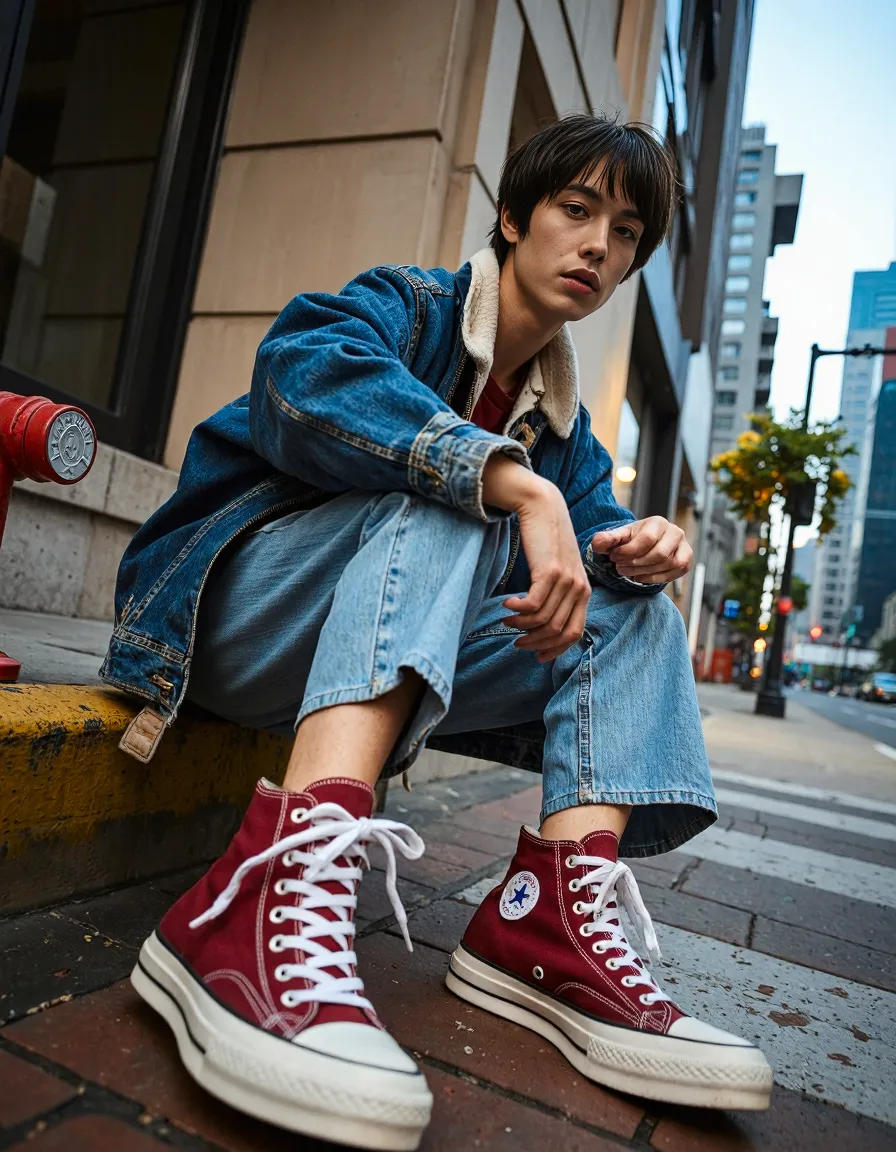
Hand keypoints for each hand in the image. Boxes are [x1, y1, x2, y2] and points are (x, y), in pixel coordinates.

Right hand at [500, 476, 590, 662]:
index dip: (554, 650)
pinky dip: (517, 610)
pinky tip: (506, 604)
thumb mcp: (557, 570)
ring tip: (506, 619)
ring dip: (521, 625)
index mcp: (584, 592)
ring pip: (543, 620)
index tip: (536, 656)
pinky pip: (533, 605)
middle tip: (515, 640)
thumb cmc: (546, 540)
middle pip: (556, 631)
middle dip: (534, 642)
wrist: (544, 507)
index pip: (574, 633)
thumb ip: (556, 594)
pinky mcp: (550, 572)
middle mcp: (579, 589)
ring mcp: (566, 581)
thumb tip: (540, 621)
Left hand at [591, 517, 691, 583]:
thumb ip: (607, 538)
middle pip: (659, 554)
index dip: (629, 551)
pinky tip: (639, 577)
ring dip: (643, 572)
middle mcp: (675, 532)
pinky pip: (673, 574)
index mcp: (658, 522)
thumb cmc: (634, 539)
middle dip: (636, 564)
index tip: (614, 556)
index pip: (647, 539)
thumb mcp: (619, 536)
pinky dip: (654, 579)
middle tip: (620, 567)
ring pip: (667, 564)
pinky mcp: (686, 562)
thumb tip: (597, 543)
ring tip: (628, 572)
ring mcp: (684, 547)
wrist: (648, 544)